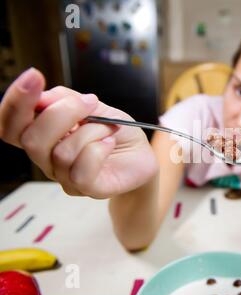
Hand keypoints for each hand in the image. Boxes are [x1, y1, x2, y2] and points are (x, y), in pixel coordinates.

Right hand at [0, 68, 157, 198]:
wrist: (142, 154)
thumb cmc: (116, 131)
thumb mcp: (94, 107)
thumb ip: (66, 100)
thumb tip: (42, 97)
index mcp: (42, 135)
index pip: (10, 125)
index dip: (15, 102)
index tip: (34, 76)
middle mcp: (47, 158)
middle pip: (31, 139)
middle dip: (62, 113)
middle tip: (90, 102)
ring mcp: (65, 177)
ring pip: (61, 152)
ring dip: (92, 131)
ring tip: (109, 127)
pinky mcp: (87, 188)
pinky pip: (81, 170)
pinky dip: (99, 149)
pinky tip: (110, 142)